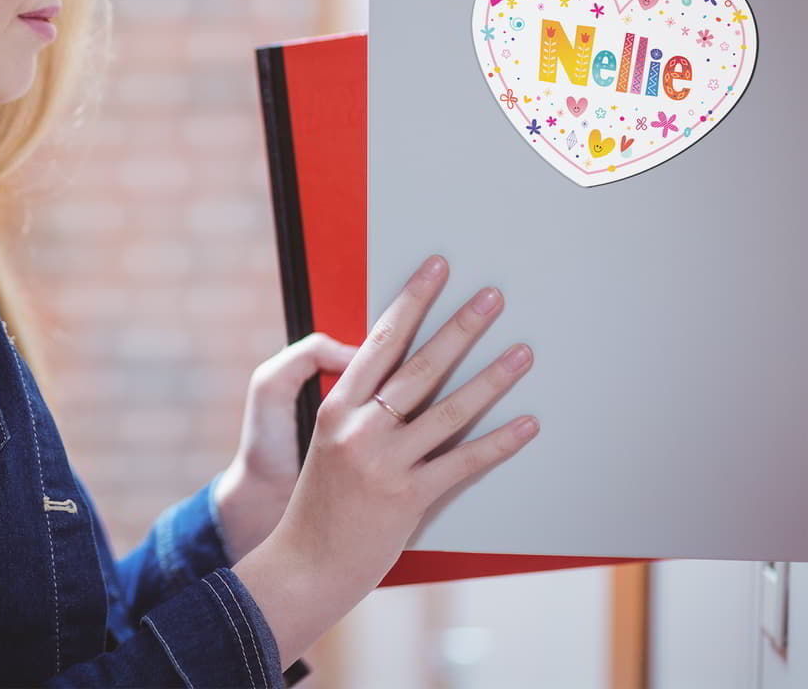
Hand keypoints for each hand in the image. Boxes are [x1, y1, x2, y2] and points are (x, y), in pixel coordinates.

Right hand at [233, 254, 538, 668]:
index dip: (412, 300)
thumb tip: (403, 370)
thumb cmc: (322, 501)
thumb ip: (361, 406)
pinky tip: (527, 424)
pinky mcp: (408, 498)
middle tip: (493, 296)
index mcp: (337, 406)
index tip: (435, 268)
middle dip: (461, 325)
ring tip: (523, 351)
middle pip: (421, 365)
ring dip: (492, 377)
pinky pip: (463, 463)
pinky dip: (499, 443)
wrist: (305, 564)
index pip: (381, 340)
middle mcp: (359, 427)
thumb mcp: (329, 440)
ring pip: (449, 409)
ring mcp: (384, 463)